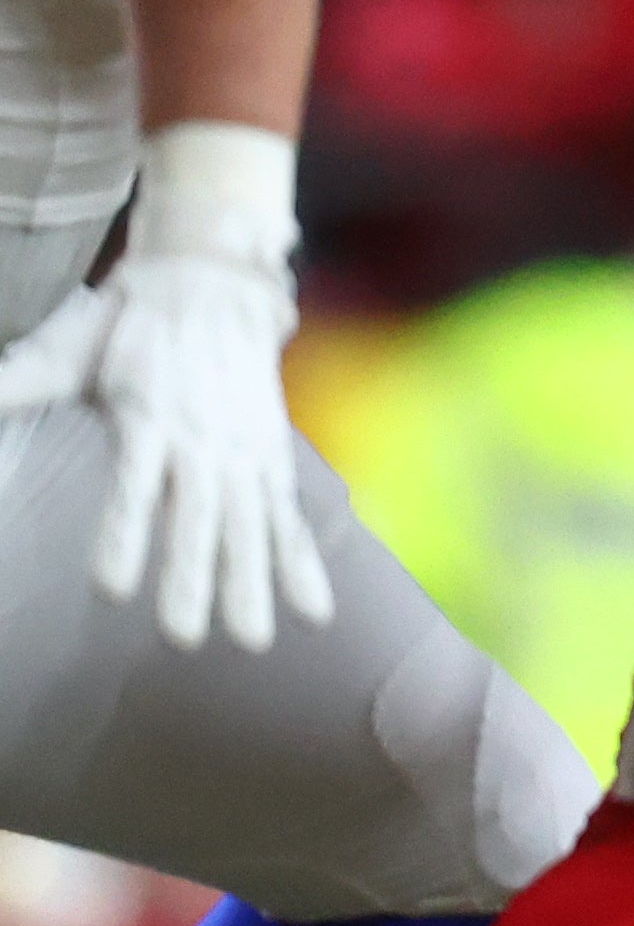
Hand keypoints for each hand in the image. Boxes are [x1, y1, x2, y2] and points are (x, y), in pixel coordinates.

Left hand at [0, 125, 333, 652]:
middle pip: (199, 517)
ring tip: (251, 642)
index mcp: (150, 412)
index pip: (135, 485)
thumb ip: (20, 382)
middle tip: (184, 638)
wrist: (214, 283)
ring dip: (253, 582)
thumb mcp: (70, 348)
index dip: (126, 533)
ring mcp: (243, 450)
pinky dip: (302, 562)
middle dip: (193, 577)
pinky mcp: (269, 457)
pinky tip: (312, 612)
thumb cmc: (131, 324)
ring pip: (249, 525)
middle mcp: (204, 438)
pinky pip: (287, 517)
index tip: (113, 586)